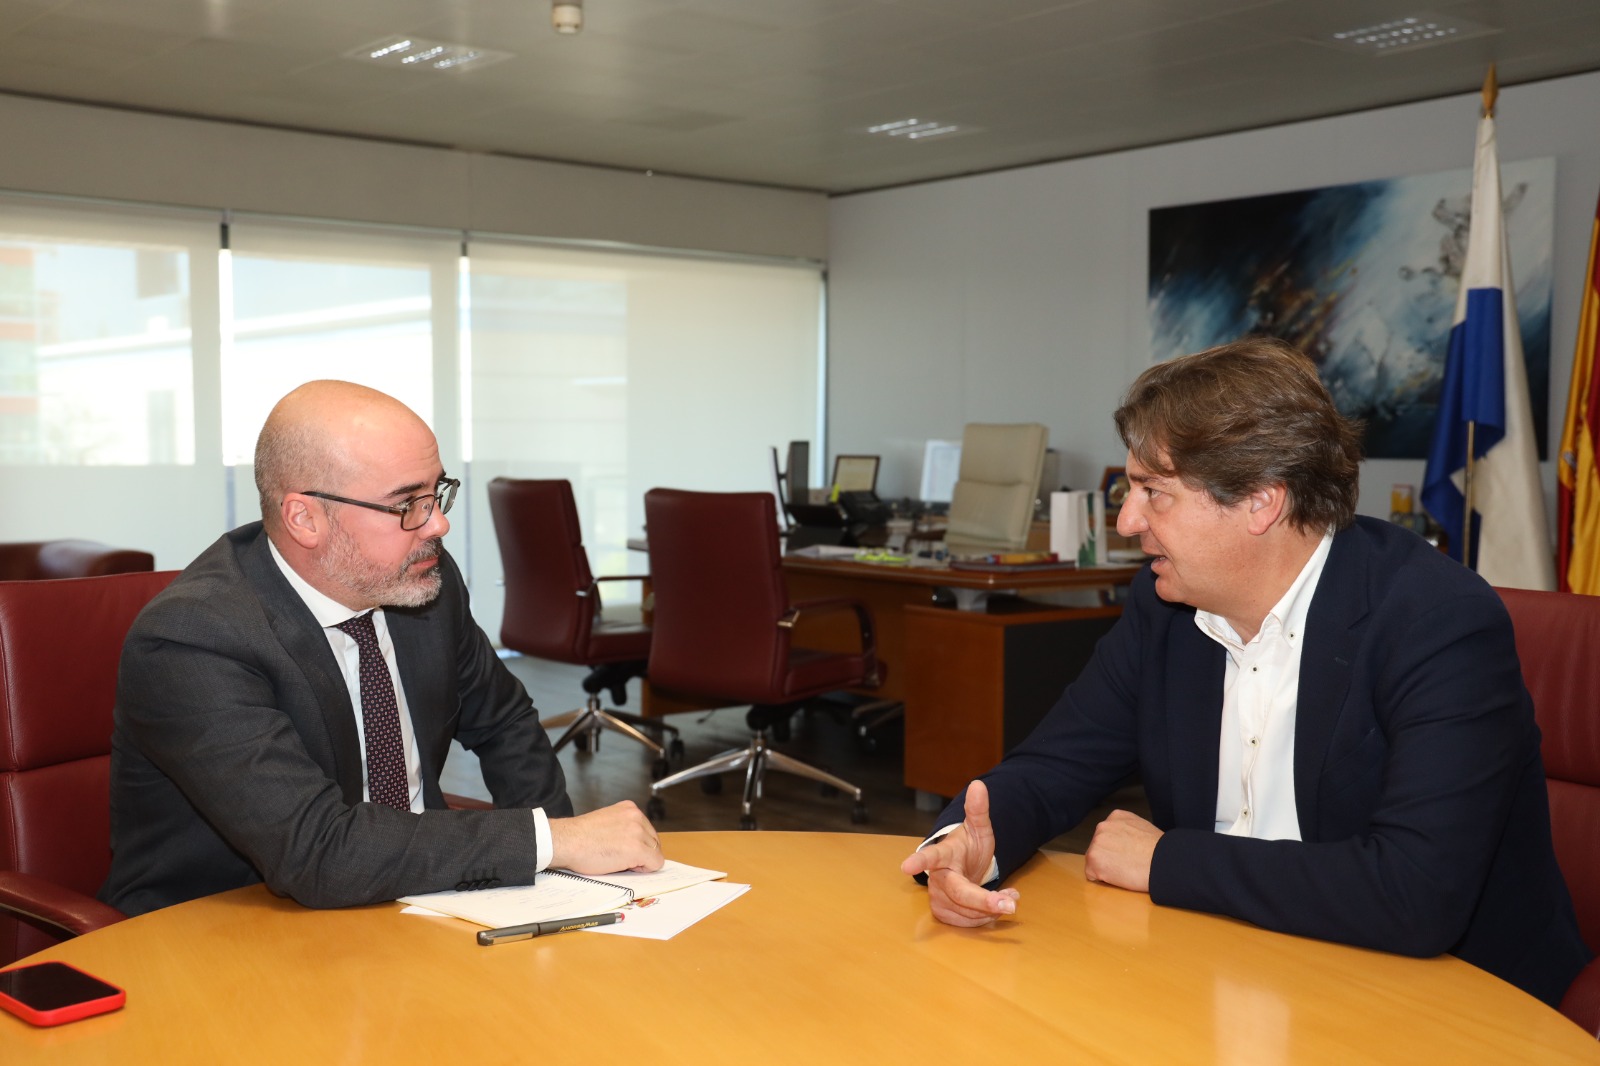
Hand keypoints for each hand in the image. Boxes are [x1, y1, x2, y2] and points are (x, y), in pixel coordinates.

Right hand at [548, 801, 664, 873]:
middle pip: (654, 841)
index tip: (625, 851)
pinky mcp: (638, 848)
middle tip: (621, 858)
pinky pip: (655, 863)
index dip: (639, 845)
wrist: (567, 841)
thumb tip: (637, 843)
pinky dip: (644, 869)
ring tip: (620, 861)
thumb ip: (624, 827)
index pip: (648, 831)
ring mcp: (638, 832)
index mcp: (630, 808)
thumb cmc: (580, 837)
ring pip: (656, 853)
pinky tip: (625, 866)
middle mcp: (637, 816)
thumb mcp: (608, 822)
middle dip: (642, 853)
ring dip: (641, 861)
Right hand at [900, 780, 1019, 925]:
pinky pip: (970, 923)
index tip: (906, 866)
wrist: (962, 868)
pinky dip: (988, 917)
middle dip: (985, 901)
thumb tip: (979, 784)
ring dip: (993, 907)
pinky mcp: (944, 914)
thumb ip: (978, 810)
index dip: (919, 862)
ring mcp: (938, 898)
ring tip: (1008, 896)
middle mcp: (936, 878)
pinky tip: (998, 905)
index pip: (930, 857)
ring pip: (969, 912)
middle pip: (960, 894)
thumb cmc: (968, 848)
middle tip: (1010, 904)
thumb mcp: (978, 829)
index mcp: (942, 854)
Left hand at [1082, 809, 1161, 891]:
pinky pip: (1091, 874)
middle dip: (1109, 857)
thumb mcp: (1143, 828)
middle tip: (1128, 863)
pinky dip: (1103, 879)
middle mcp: (1103, 826)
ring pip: (1094, 860)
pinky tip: (1119, 876)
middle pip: (1099, 847)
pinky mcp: (1094, 859)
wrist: (1163, 862)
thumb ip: (1128, 830)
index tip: (1129, 854)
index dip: (1118, 849)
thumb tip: (1123, 841)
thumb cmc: (1159, 851)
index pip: (1108, 835)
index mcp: (1116, 817)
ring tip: (1126, 869)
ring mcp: (1096, 842)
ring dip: (1106, 868)